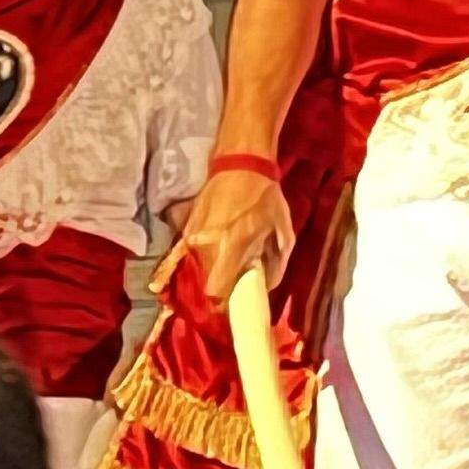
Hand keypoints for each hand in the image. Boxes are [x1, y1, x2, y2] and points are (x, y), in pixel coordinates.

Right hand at [160, 161, 293, 305]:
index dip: (224, 302)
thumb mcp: (283, 230)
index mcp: (230, 247)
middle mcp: (205, 245)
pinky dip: (205, 256)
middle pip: (205, 284)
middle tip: (236, 281)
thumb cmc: (265, 197)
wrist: (239, 164)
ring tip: (229, 261)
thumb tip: (267, 286)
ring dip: (212, 270)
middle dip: (220, 287)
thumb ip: (277, 263)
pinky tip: (219, 246)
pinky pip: (194, 253)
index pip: (215, 292)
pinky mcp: (186, 228)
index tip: (235, 303)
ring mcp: (192, 236)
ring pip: (198, 269)